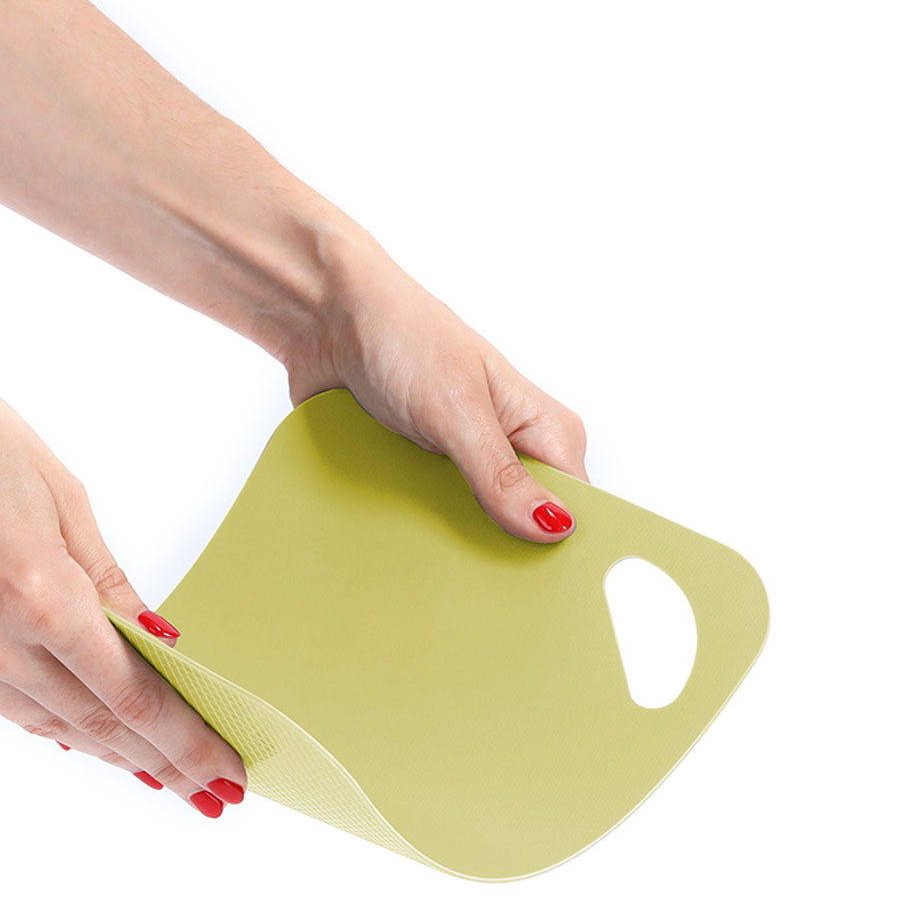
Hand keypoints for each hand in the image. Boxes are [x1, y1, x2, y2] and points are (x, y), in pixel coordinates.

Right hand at [0, 307, 245, 817]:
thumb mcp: (61, 494)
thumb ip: (109, 581)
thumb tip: (154, 638)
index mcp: (38, 592)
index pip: (129, 693)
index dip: (183, 741)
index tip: (223, 772)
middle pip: (95, 723)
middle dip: (162, 764)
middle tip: (211, 794)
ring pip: (47, 722)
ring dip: (109, 754)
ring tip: (161, 776)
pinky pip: (1, 702)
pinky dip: (50, 722)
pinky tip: (84, 736)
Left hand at [282, 234, 588, 542]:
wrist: (324, 318)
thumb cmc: (402, 334)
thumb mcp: (456, 408)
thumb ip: (501, 474)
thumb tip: (552, 527)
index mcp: (542, 428)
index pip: (574, 508)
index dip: (555, 546)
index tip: (531, 581)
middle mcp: (509, 448)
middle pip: (523, 528)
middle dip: (497, 548)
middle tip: (470, 572)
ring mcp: (464, 463)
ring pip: (472, 530)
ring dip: (447, 541)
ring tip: (424, 544)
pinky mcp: (421, 472)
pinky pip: (426, 520)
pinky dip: (410, 527)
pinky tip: (394, 532)